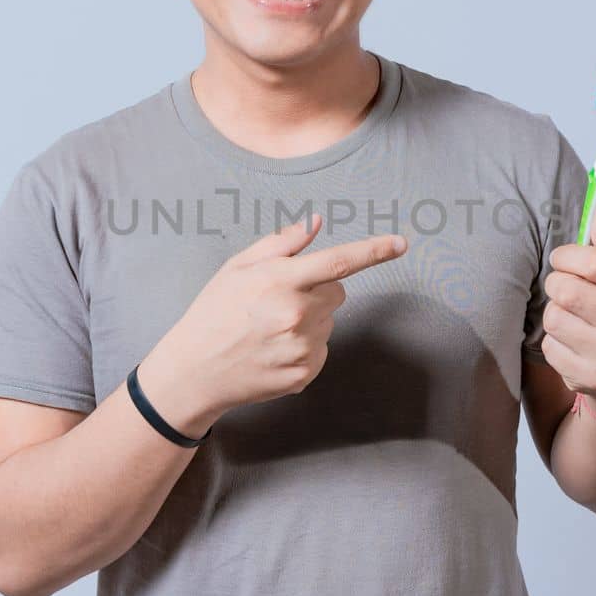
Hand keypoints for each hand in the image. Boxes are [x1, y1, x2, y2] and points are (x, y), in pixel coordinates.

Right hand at [143, 213, 408, 423]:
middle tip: (280, 300)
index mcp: (279, 281)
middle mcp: (296, 314)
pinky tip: (274, 348)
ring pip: (330, 320)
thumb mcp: (237, 267)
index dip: (374, 251)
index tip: (400, 244)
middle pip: (338, 290)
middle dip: (318, 289)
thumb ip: (280, 244)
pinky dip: (305, 345)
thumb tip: (316, 223)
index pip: (338, 261)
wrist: (195, 371)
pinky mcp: (305, 372)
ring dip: (310, 319)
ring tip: (271, 328)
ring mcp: (302, 347)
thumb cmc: (214, 312)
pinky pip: (322, 347)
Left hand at [540, 201, 595, 414]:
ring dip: (555, 312)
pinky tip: (573, 341)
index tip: (565, 258)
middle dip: (557, 283)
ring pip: (554, 318)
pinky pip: (550, 346)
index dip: (569, 255)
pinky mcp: (591, 378)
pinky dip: (554, 341)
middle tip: (566, 287)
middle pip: (567, 290)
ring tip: (573, 315)